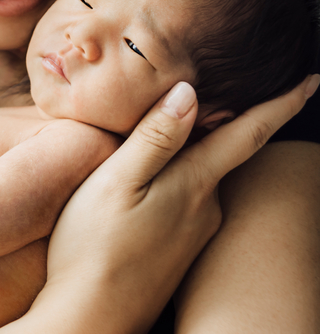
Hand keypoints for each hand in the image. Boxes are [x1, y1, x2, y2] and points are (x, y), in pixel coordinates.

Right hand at [12, 76, 315, 333]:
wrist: (91, 320)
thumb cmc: (93, 248)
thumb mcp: (116, 182)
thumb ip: (154, 138)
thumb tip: (188, 91)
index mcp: (194, 184)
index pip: (248, 134)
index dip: (281, 104)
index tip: (311, 79)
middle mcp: (206, 209)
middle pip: (223, 155)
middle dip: (222, 127)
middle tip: (207, 96)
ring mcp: (193, 234)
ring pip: (202, 181)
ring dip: (192, 159)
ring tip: (162, 145)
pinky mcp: (178, 252)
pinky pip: (186, 203)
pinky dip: (177, 185)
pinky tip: (145, 191)